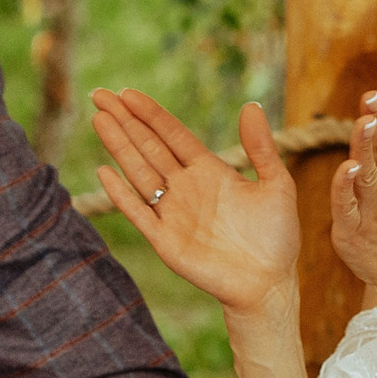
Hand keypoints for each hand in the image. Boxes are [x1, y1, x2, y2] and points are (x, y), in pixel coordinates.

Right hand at [93, 90, 298, 317]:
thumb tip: (250, 106)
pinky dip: (121, 194)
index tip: (128, 93)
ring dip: (119, 147)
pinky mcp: (165, 241)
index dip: (150, 114)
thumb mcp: (277, 185)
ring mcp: (172, 213)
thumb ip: (262, 148)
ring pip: (139, 172)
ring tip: (98, 120)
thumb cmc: (276, 237)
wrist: (269, 284)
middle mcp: (186, 188)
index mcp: (209, 171)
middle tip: (99, 95)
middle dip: (124, 121)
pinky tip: (104, 172)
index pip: (172, 135)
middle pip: (148, 147)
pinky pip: (139, 212)